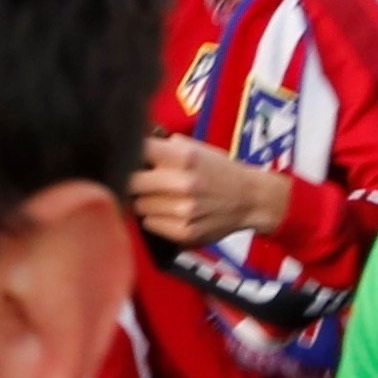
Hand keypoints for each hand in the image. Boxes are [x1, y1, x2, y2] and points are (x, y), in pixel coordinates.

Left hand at [134, 133, 288, 246]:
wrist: (250, 199)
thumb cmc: (218, 171)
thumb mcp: (195, 148)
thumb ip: (163, 146)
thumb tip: (128, 145)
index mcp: (183, 157)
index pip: (136, 151)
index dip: (128, 154)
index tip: (127, 157)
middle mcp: (183, 184)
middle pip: (130, 183)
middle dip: (132, 181)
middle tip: (140, 181)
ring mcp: (184, 211)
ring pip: (138, 206)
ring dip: (143, 201)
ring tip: (160, 197)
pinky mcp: (184, 232)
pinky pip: (150, 224)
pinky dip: (154, 218)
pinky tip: (168, 212)